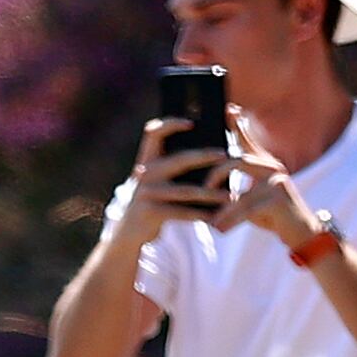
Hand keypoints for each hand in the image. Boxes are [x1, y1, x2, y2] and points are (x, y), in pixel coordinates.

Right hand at [121, 117, 234, 231]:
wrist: (127, 233)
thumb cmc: (150, 203)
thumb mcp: (154, 182)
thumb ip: (170, 167)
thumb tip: (208, 153)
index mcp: (146, 161)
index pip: (153, 133)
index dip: (170, 124)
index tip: (191, 123)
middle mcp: (144, 174)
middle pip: (179, 159)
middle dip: (204, 156)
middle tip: (225, 155)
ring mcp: (147, 193)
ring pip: (186, 191)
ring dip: (211, 193)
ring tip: (229, 195)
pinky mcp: (151, 212)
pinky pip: (181, 212)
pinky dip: (199, 214)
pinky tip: (214, 215)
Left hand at [209, 134, 316, 245]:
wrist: (300, 232)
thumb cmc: (270, 215)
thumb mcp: (250, 198)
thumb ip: (235, 189)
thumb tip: (206, 187)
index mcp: (264, 164)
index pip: (248, 141)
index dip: (238, 125)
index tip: (229, 108)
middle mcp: (272, 168)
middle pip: (237, 161)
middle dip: (215, 175)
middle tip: (204, 189)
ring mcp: (277, 182)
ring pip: (241, 190)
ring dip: (224, 209)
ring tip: (213, 221)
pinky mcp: (278, 200)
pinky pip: (247, 209)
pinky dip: (231, 221)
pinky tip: (221, 229)